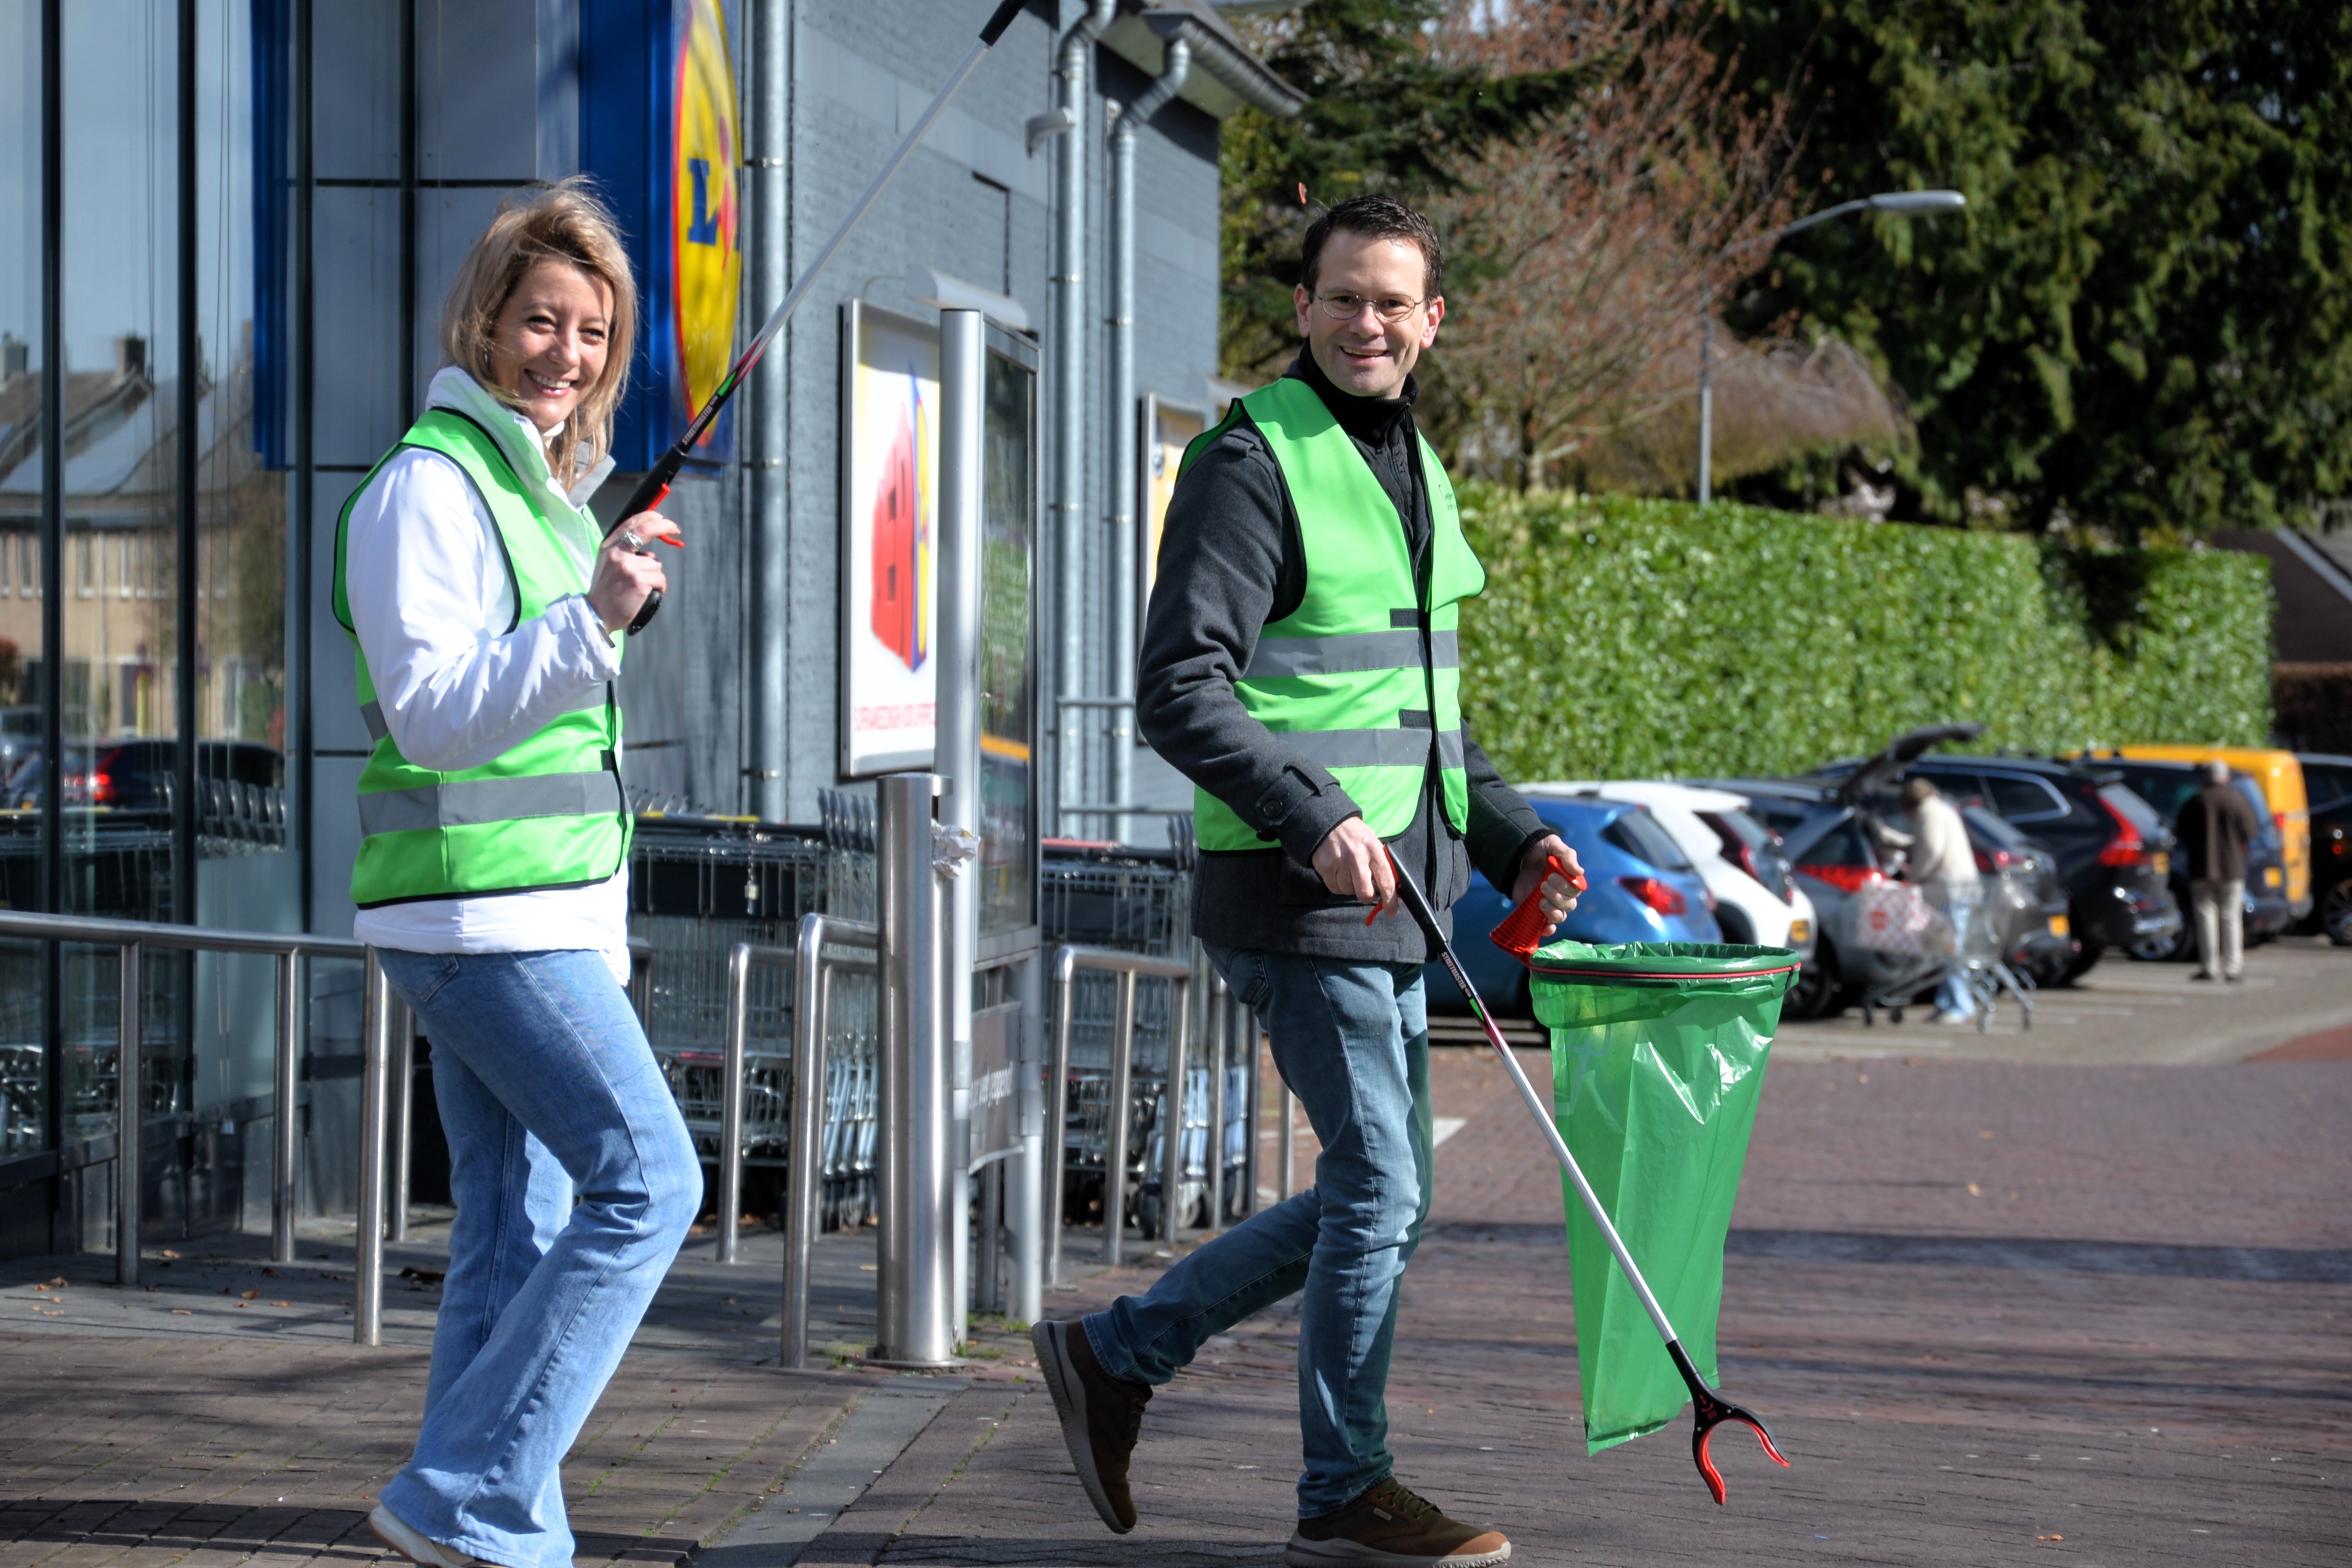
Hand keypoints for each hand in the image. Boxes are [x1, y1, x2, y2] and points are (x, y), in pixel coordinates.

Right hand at [588, 510, 678, 633]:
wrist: (597, 614)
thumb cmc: (606, 591)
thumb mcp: (607, 564)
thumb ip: (623, 551)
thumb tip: (647, 544)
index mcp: (608, 547)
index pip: (631, 524)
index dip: (649, 517)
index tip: (661, 518)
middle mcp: (617, 553)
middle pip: (646, 530)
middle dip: (665, 526)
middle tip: (676, 529)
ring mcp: (628, 566)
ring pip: (656, 564)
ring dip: (654, 576)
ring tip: (639, 587)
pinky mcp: (639, 580)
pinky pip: (660, 579)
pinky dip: (659, 587)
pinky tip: (646, 594)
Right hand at [1312, 816, 1395, 913]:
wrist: (1330, 822)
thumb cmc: (1356, 836)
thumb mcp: (1373, 843)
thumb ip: (1381, 865)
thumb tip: (1390, 890)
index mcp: (1374, 851)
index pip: (1386, 881)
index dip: (1390, 901)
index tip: (1391, 911)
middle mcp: (1357, 857)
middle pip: (1365, 893)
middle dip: (1366, 896)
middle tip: (1365, 889)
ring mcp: (1339, 862)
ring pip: (1348, 892)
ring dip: (1350, 887)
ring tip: (1348, 872)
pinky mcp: (1325, 867)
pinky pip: (1334, 888)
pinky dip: (1338, 885)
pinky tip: (1338, 872)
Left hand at [1509, 833, 1582, 940]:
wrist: (1516, 854)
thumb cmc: (1538, 849)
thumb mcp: (1553, 845)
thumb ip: (1567, 856)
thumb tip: (1578, 871)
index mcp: (1569, 880)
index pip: (1576, 891)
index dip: (1566, 886)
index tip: (1551, 876)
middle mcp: (1562, 894)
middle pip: (1570, 905)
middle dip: (1557, 896)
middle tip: (1543, 883)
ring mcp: (1549, 903)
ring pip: (1560, 916)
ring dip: (1553, 910)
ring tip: (1540, 899)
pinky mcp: (1536, 910)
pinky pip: (1547, 926)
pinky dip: (1548, 929)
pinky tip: (1545, 927)